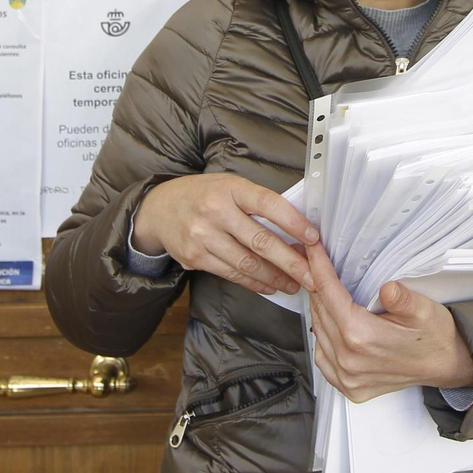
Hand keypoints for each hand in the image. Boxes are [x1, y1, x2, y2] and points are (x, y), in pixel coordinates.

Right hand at [131, 173, 319, 296]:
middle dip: (290, 262)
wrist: (158, 208)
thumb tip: (294, 229)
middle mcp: (215, 211)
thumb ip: (256, 203)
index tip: (313, 238)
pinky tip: (269, 286)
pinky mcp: (195, 257)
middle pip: (260, 241)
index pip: (268, 204)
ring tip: (295, 284)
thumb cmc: (204, 195)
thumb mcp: (229, 186)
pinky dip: (254, 283)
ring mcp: (202, 236)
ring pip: (247, 263)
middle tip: (312, 276)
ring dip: (275, 277)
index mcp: (230, 188)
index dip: (293, 222)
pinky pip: (231, 274)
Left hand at [307, 242, 472, 402]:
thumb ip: (403, 299)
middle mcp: (349, 360)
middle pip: (320, 312)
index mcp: (362, 337)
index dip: (318, 267)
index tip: (312, 249)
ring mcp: (348, 377)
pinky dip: (323, 338)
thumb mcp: (424, 310)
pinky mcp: (350, 387)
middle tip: (315, 263)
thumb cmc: (435, 337)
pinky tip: (331, 324)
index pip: (328, 293)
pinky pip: (323, 358)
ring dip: (319, 310)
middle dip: (316, 285)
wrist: (447, 365)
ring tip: (324, 290)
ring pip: (318, 334)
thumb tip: (387, 288)